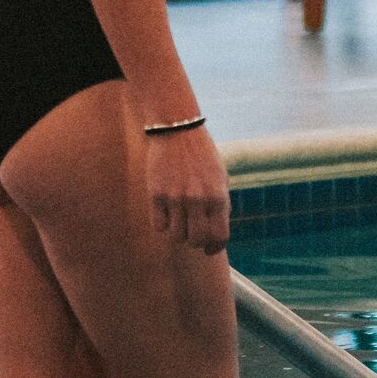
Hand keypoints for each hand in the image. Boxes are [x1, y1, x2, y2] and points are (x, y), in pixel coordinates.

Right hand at [143, 122, 229, 254]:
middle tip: (192, 233)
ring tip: (178, 221)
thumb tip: (215, 234)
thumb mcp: (219, 177)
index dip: (214, 247)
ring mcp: (175, 198)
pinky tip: (165, 214)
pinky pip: (158, 226)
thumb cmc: (201, 155)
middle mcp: (197, 199)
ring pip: (176, 236)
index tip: (208, 249)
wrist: (177, 129)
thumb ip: (220, 205)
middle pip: (196, 240)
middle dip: (195, 241)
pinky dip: (162, 224)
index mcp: (218, 196)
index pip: (219, 236)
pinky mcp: (156, 194)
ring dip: (178, 233)